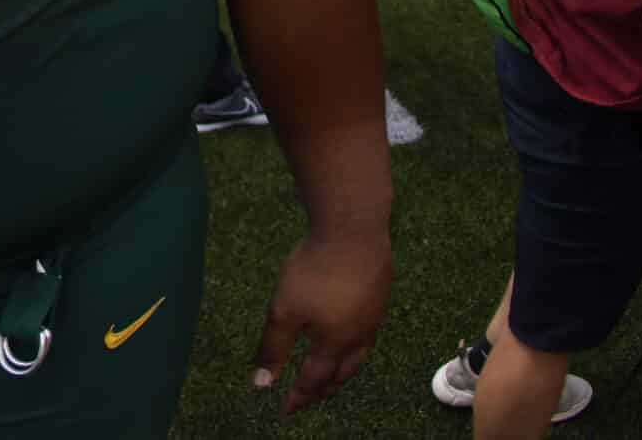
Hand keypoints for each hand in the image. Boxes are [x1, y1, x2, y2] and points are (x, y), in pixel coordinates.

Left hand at [248, 225, 392, 415]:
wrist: (353, 229)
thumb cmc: (316, 270)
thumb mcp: (284, 310)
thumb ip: (273, 348)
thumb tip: (261, 384)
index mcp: (334, 344)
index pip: (314, 381)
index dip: (297, 398)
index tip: (284, 412)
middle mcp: (359, 337)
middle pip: (341, 374)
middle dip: (322, 389)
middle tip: (309, 396)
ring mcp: (373, 317)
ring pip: (358, 356)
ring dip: (341, 370)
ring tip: (330, 372)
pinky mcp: (379, 296)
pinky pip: (367, 334)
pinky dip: (353, 346)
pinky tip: (348, 334)